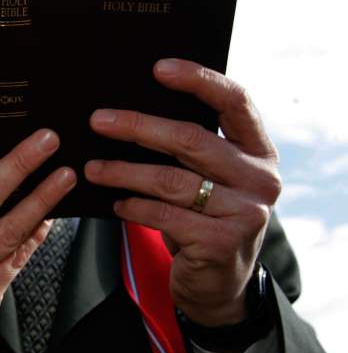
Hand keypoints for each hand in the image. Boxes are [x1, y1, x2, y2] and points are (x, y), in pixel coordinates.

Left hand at [84, 59, 280, 326]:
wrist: (219, 284)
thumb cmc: (204, 218)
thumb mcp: (208, 180)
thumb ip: (189, 150)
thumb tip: (127, 113)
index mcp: (259, 150)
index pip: (235, 101)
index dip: (198, 80)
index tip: (158, 68)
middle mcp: (260, 178)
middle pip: (191, 139)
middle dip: (138, 127)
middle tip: (97, 121)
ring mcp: (245, 212)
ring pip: (170, 180)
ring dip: (123, 172)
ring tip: (92, 168)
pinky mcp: (222, 242)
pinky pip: (163, 215)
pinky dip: (133, 206)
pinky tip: (115, 203)